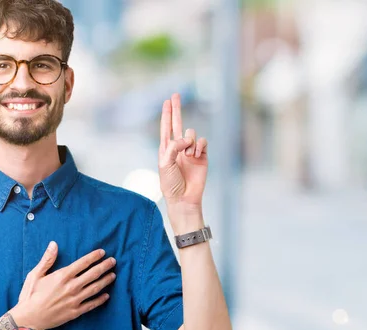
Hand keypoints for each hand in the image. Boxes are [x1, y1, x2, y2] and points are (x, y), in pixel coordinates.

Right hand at [11, 241, 115, 329]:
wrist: (29, 319)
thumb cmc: (30, 295)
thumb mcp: (35, 274)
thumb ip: (47, 259)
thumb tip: (54, 244)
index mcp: (62, 276)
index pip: (83, 263)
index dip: (94, 256)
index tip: (102, 252)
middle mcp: (71, 287)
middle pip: (93, 274)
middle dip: (104, 266)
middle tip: (113, 261)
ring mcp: (74, 300)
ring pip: (95, 288)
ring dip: (106, 281)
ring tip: (113, 275)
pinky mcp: (75, 312)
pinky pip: (91, 305)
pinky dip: (100, 300)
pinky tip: (107, 295)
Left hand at [159, 93, 208, 210]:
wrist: (184, 198)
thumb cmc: (170, 183)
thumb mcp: (164, 163)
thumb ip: (172, 147)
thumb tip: (186, 138)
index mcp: (166, 149)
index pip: (166, 128)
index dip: (166, 114)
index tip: (166, 101)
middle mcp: (178, 148)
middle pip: (178, 124)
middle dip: (176, 109)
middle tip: (175, 95)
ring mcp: (190, 151)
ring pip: (191, 133)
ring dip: (189, 141)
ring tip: (186, 154)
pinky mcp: (202, 156)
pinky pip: (202, 142)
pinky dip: (198, 146)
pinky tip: (195, 155)